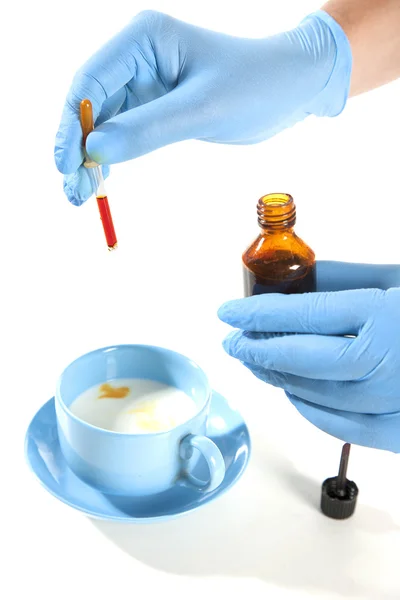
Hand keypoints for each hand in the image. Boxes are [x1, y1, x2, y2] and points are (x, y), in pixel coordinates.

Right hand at [55, 10, 350, 204]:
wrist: (293, 86)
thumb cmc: (257, 84)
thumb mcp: (203, 109)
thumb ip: (148, 129)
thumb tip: (94, 152)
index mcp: (143, 39)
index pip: (89, 82)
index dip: (71, 125)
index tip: (66, 165)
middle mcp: (137, 57)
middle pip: (89, 105)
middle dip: (77, 149)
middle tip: (72, 192)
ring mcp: (145, 83)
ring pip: (102, 124)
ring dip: (90, 159)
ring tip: (82, 196)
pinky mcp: (156, 105)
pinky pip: (123, 133)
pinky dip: (111, 158)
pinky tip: (102, 182)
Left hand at [218, 261, 399, 452]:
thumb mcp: (398, 278)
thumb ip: (349, 278)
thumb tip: (300, 279)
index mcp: (387, 316)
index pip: (303, 315)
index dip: (258, 314)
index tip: (229, 313)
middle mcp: (386, 363)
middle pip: (299, 359)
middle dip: (255, 349)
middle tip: (231, 342)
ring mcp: (393, 403)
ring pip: (313, 394)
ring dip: (276, 377)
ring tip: (256, 363)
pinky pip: (340, 426)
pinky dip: (308, 410)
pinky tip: (291, 393)